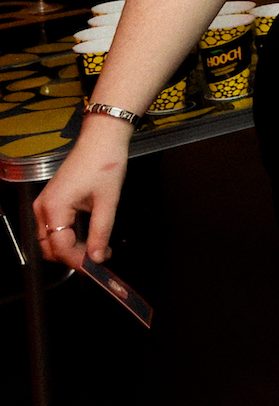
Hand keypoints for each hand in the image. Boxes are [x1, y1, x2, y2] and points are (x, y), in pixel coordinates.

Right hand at [32, 123, 129, 266]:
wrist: (102, 138)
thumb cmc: (105, 163)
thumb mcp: (108, 201)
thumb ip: (101, 231)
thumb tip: (98, 257)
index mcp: (54, 208)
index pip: (60, 247)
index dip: (77, 261)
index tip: (96, 267)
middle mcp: (43, 208)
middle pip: (49, 247)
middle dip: (72, 258)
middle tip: (98, 260)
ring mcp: (45, 204)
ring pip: (50, 239)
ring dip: (69, 249)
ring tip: (96, 249)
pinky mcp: (51, 201)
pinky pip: (53, 228)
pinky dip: (67, 237)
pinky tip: (88, 237)